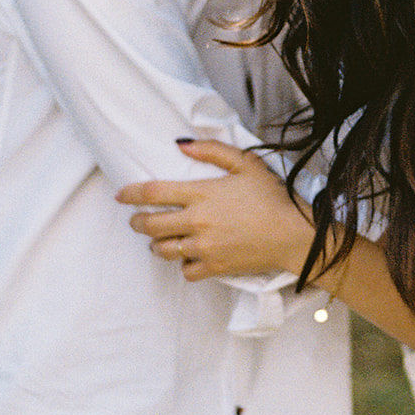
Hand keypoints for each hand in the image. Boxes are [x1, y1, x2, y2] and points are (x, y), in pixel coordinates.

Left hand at [116, 139, 313, 280]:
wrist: (294, 235)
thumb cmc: (273, 196)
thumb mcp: (246, 164)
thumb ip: (212, 151)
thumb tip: (180, 143)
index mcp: (201, 194)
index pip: (152, 193)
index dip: (130, 194)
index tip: (121, 196)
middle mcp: (197, 221)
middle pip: (149, 225)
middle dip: (137, 223)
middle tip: (137, 221)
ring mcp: (204, 247)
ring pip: (162, 250)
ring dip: (156, 245)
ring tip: (161, 240)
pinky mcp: (214, 267)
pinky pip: (185, 270)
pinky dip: (183, 264)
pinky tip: (189, 256)